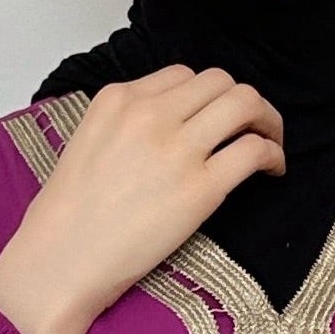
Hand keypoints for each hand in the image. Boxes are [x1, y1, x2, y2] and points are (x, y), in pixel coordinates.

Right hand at [0, 68, 284, 333]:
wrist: (61, 258)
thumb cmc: (69, 215)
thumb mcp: (88, 142)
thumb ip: (127, 124)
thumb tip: (171, 127)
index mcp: (119, 99)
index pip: (182, 75)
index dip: (205, 95)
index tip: (212, 117)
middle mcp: (150, 114)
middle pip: (219, 81)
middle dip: (241, 100)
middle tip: (252, 126)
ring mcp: (177, 148)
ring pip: (244, 103)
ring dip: (266, 119)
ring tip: (270, 142)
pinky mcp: (201, 187)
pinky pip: (253, 150)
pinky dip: (273, 154)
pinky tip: (272, 170)